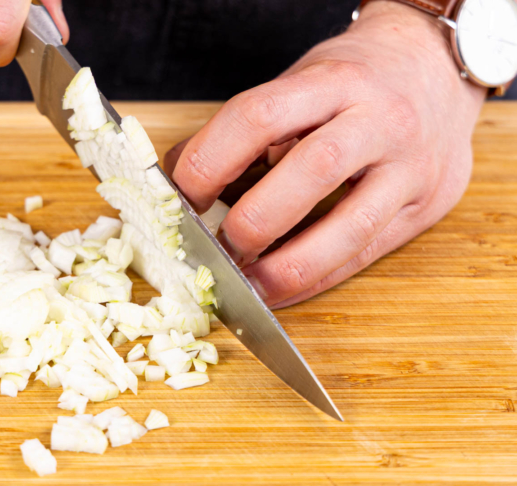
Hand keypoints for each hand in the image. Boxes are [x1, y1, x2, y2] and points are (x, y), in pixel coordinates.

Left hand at [164, 1, 485, 308]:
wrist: (435, 68)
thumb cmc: (352, 82)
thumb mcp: (298, 83)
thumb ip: (243, 131)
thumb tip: (176, 180)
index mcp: (332, 81)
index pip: (259, 117)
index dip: (210, 162)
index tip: (180, 200)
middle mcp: (379, 118)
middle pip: (312, 171)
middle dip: (254, 221)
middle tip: (215, 250)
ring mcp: (410, 166)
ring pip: (350, 226)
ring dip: (287, 267)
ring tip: (247, 286)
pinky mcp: (424, 206)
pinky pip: (365, 255)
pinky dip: (317, 280)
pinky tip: (282, 290)